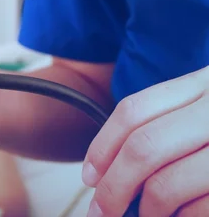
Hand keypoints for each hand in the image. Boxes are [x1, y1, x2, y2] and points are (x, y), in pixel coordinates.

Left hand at [82, 66, 208, 216]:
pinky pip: (201, 210)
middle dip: (114, 188)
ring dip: (147, 212)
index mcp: (206, 83)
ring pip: (168, 186)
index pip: (134, 111)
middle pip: (144, 149)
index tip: (90, 175)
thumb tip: (110, 169)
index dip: (102, 146)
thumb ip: (172, 123)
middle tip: (103, 210)